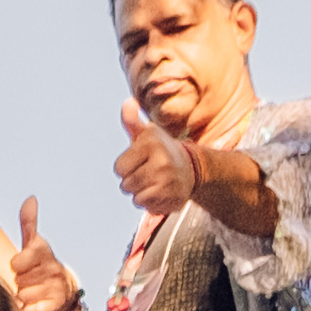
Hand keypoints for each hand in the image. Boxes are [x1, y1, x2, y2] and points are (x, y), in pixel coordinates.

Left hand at [4, 190, 79, 310]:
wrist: (62, 292)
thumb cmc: (41, 266)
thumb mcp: (34, 245)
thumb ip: (28, 223)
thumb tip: (30, 198)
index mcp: (43, 252)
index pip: (17, 262)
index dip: (16, 266)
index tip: (22, 266)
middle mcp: (52, 268)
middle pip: (18, 280)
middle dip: (20, 282)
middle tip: (29, 280)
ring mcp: (55, 287)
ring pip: (23, 295)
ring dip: (24, 297)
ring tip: (33, 291)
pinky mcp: (55, 305)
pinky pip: (33, 310)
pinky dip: (30, 309)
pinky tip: (35, 304)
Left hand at [113, 107, 195, 222]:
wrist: (192, 167)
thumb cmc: (162, 149)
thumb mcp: (147, 133)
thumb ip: (132, 121)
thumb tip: (127, 102)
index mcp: (150, 143)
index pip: (118, 168)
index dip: (125, 167)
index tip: (138, 161)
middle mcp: (161, 161)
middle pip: (126, 185)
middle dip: (132, 182)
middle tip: (147, 172)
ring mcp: (168, 181)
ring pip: (136, 198)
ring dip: (141, 193)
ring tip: (154, 182)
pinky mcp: (173, 197)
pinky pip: (149, 207)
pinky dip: (152, 203)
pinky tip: (161, 192)